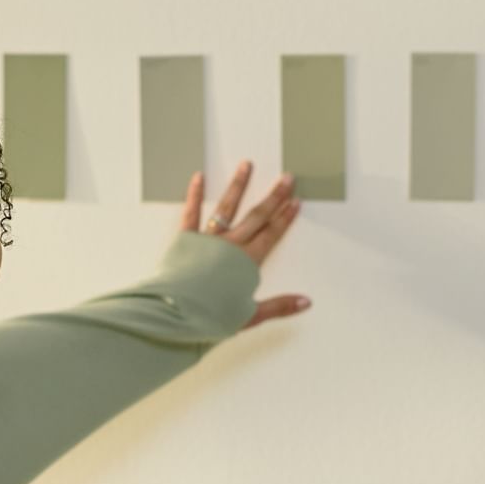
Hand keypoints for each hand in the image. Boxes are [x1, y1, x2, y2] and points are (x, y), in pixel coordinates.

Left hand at [181, 160, 310, 327]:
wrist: (178, 315)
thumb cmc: (211, 317)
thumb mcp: (250, 316)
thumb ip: (279, 306)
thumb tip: (306, 302)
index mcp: (246, 262)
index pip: (271, 235)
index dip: (285, 218)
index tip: (295, 202)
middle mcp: (230, 245)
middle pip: (257, 217)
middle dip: (273, 197)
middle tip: (286, 178)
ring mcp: (208, 240)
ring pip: (227, 208)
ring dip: (239, 186)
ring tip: (246, 165)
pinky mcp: (186, 240)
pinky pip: (191, 213)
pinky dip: (194, 195)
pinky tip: (198, 178)